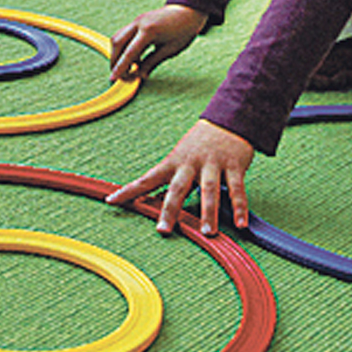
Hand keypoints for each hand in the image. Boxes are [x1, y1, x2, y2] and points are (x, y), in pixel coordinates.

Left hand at [105, 119, 252, 234]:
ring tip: (208, 233)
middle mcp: (191, 163)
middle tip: (163, 230)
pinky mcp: (234, 165)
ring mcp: (213, 164)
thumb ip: (171, 181)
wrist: (229, 118)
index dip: (130, 190)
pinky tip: (241, 224)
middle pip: (178, 187)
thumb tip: (152, 203)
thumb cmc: (200, 144)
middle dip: (169, 209)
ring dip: (209, 212)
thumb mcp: (181, 158)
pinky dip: (240, 207)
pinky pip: (237, 188)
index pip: (148, 178)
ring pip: (209, 189)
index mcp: (174, 162)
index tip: (110, 201)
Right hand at [110, 3, 206, 81]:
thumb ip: (152, 62)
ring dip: (118, 53)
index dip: (120, 67)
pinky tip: (136, 58)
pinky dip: (125, 47)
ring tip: (130, 67)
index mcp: (149, 31)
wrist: (189, 10)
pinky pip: (125, 34)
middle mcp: (139, 23)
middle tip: (119, 75)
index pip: (129, 52)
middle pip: (118, 42)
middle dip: (115, 60)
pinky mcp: (138, 21)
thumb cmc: (183, 30)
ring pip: (118, 37)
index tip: (113, 79)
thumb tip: (140, 76)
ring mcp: (137, 20)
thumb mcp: (170, 50)